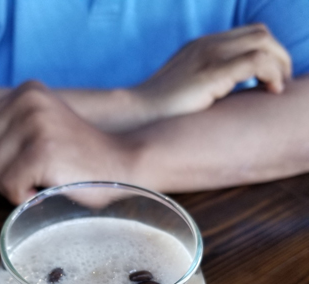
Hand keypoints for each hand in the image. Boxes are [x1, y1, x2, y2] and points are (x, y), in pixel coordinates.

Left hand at [0, 81, 133, 204]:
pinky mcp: (41, 152)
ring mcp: (35, 125)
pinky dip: (26, 198)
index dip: (1, 157)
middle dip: (5, 173)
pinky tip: (50, 187)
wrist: (125, 167)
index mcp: (26, 92)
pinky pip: (9, 187)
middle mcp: (28, 101)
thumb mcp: (40, 134)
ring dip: (16, 186)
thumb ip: (1, 134)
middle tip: (41, 173)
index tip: (35, 160)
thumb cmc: (81, 159)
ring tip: (47, 179)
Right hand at [131, 23, 291, 121]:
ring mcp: (208, 56)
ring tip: (276, 89)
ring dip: (279, 64)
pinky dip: (272, 74)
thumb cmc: (158, 115)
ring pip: (264, 42)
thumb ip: (208, 87)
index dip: (267, 54)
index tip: (270, 81)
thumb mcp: (186, 92)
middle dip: (278, 57)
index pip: (247, 35)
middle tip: (278, 85)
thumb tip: (230, 100)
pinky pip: (257, 61)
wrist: (135, 117)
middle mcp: (206, 45)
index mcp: (201, 47)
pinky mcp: (211, 73)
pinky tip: (270, 92)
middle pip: (260, 34)